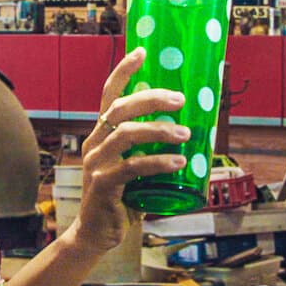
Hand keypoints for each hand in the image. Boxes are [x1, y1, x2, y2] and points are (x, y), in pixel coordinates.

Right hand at [71, 47, 189, 253]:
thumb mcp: (133, 169)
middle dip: (151, 98)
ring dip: (160, 130)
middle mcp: (94, 143)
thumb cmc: (121, 198)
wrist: (96, 234)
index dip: (123, 71)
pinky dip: (158, 162)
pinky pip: (132, 167)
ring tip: (186, 134)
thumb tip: (191, 135)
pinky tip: (178, 163)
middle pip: (119, 109)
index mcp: (101, 135)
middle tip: (180, 99)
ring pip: (127, 134)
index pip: (108, 95)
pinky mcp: (103, 185)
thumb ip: (151, 151)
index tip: (141, 51)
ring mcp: (96, 163)